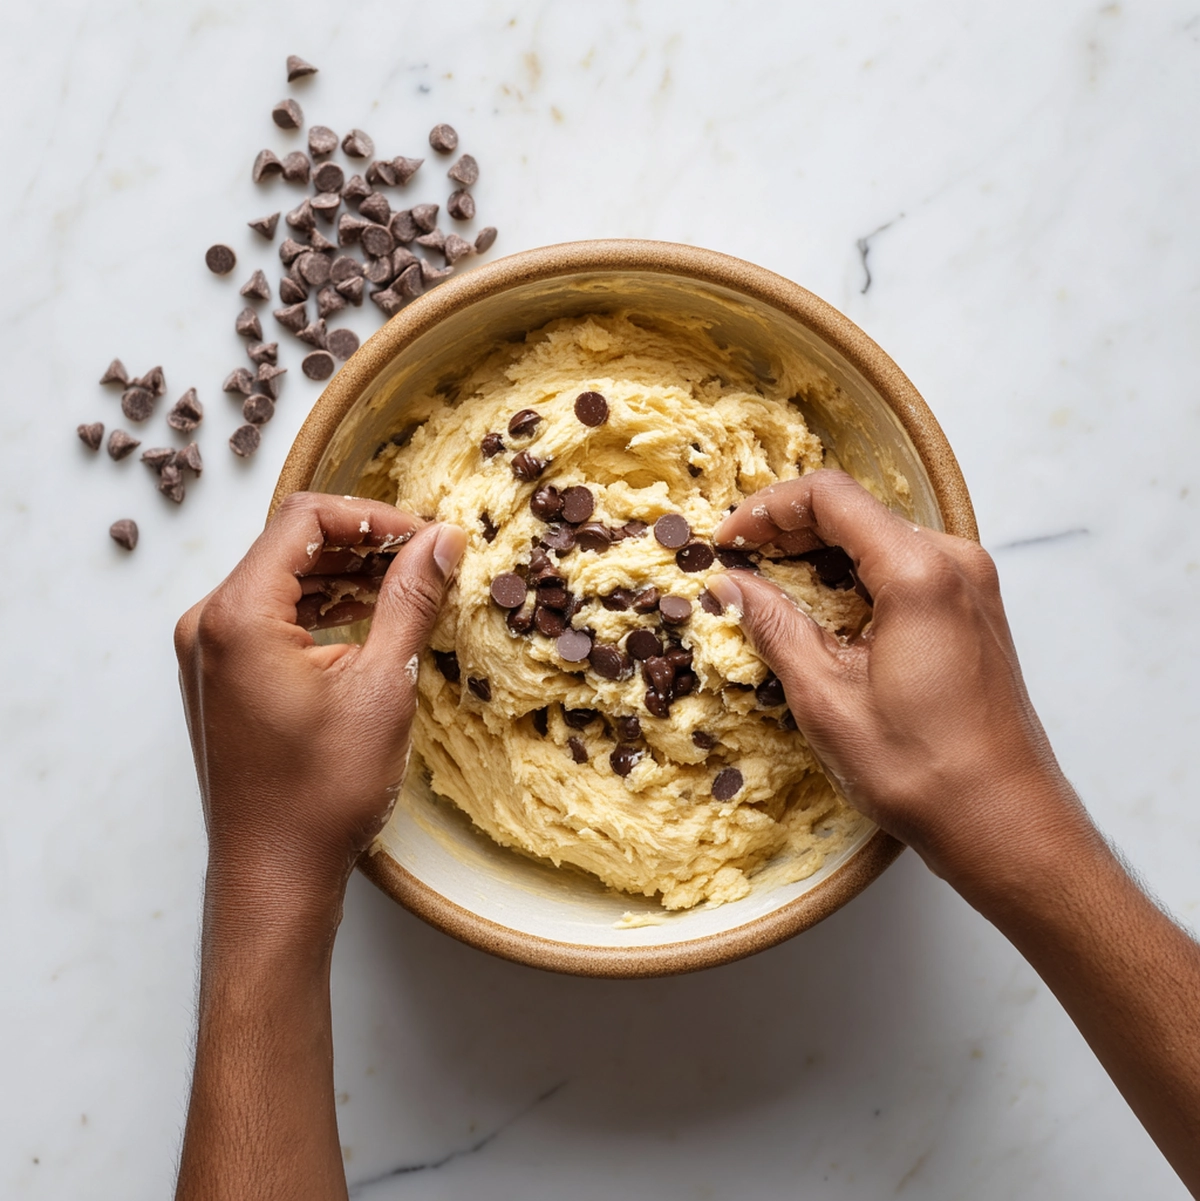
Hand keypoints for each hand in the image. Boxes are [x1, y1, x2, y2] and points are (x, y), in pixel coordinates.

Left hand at [174, 492, 465, 911]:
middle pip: (290, 544)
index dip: (374, 516)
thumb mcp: (384, 686)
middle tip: (425, 558)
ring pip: (280, 578)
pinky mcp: (219, 677)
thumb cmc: (322, 792)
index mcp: (238, 615)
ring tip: (406, 584)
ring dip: (343, 574)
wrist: (273, 874)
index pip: (306, 519)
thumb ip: (410, 600)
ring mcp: (207, 651)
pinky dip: (318, 608)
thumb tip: (441, 542)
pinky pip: (269, 616)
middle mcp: (209, 623)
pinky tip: (367, 616)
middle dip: (362, 542)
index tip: (426, 537)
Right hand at [709, 469, 1090, 892]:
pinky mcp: (973, 611)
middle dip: (789, 531)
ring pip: (878, 540)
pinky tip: (821, 614)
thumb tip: (729, 585)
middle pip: (856, 512)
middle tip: (739, 566)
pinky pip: (903, 569)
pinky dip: (854, 579)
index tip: (728, 541)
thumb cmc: (922, 771)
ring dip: (820, 556)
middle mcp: (955, 563)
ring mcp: (971, 585)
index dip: (767, 509)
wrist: (1005, 822)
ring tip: (770, 591)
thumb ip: (774, 627)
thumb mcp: (826, 698)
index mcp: (920, 573)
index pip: (830, 497)